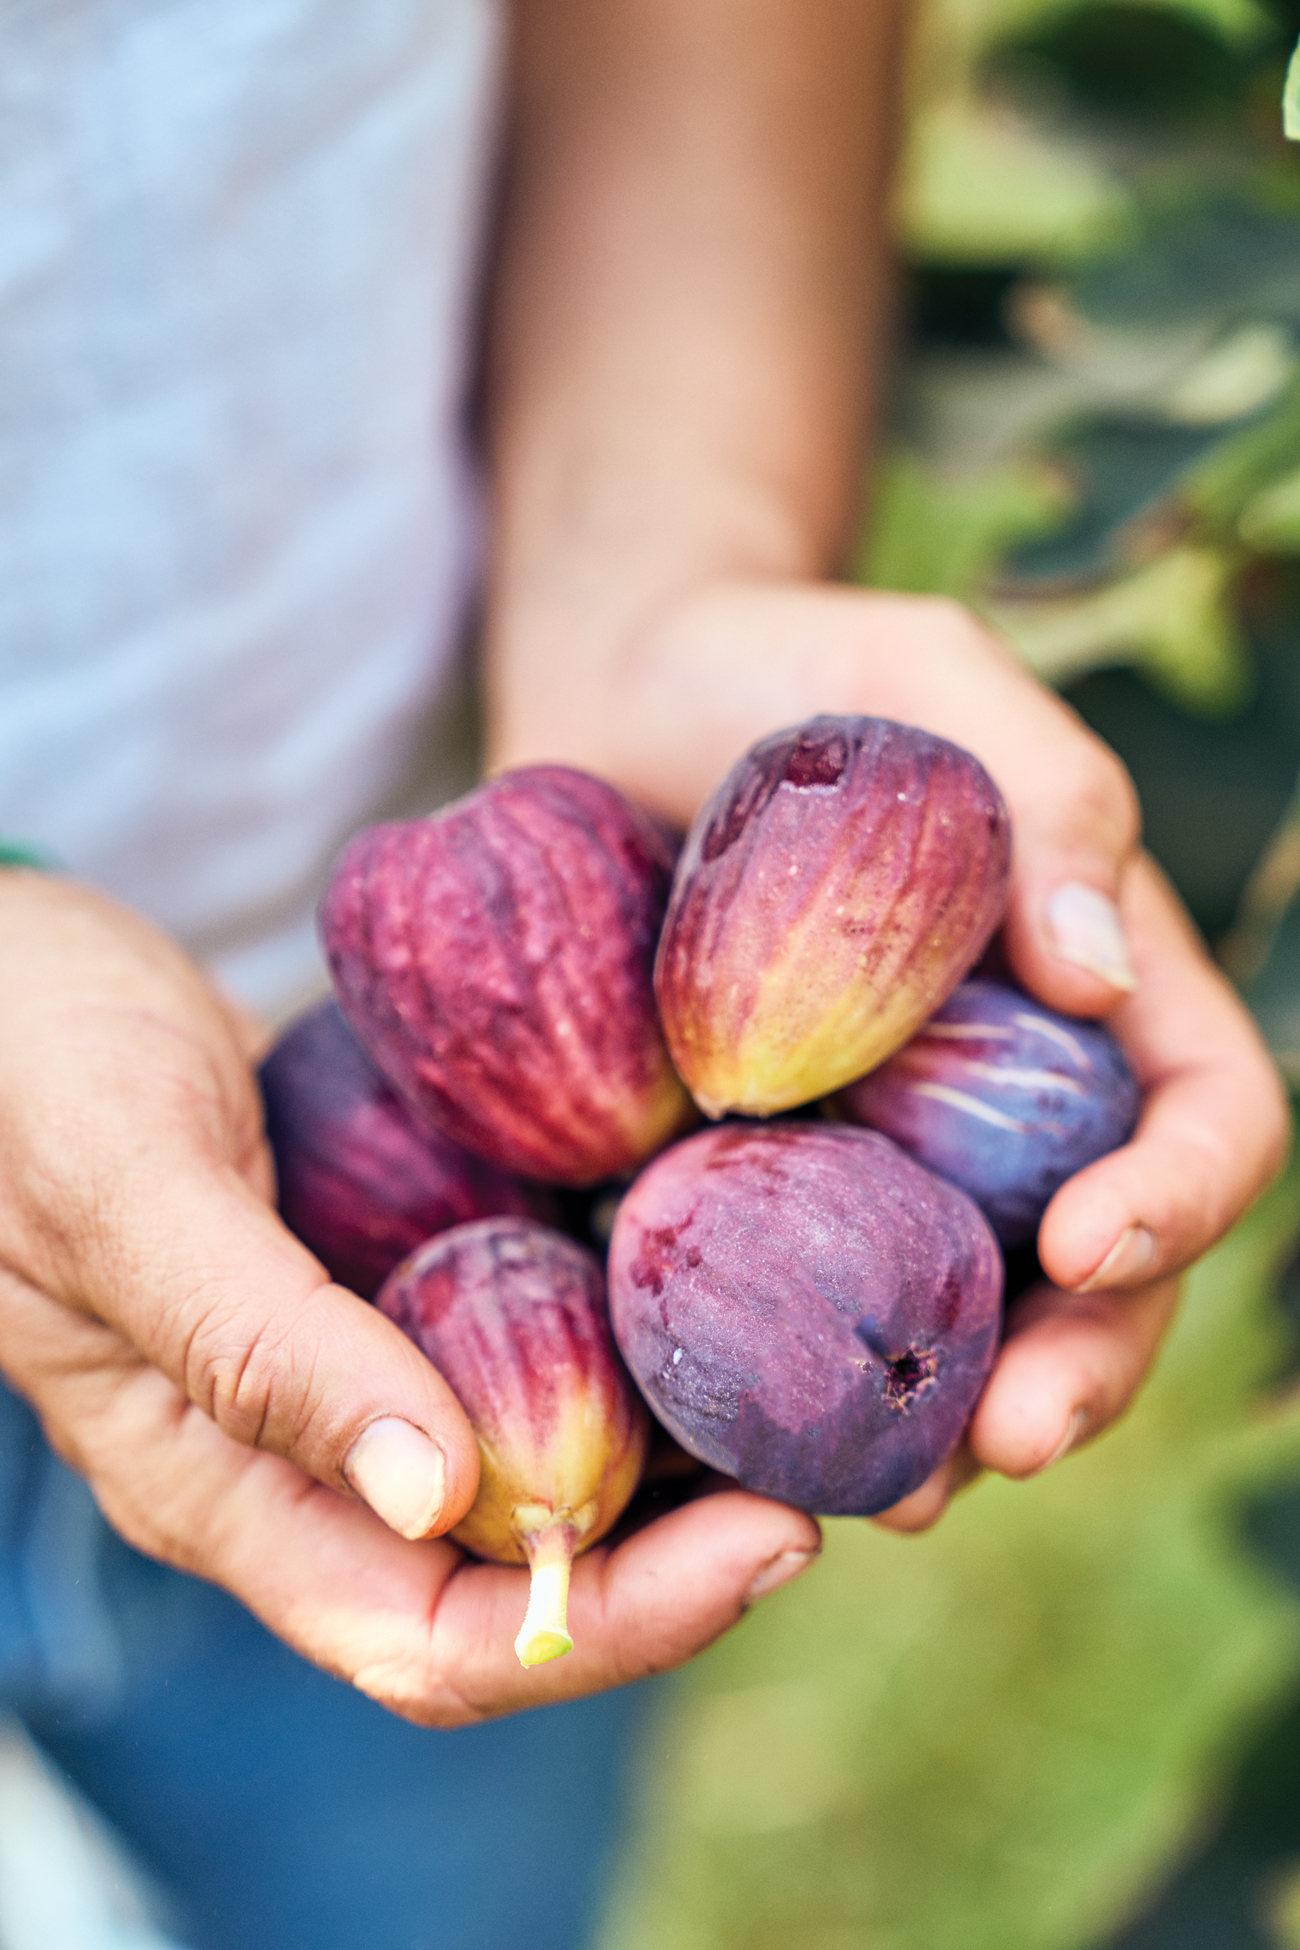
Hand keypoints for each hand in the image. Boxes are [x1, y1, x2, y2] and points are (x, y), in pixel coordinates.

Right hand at [0, 871, 818, 1721]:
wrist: (0, 963)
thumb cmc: (24, 1066)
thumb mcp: (126, 1192)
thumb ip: (257, 1344)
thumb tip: (435, 1495)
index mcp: (223, 1484)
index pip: (435, 1638)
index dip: (613, 1620)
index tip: (772, 1537)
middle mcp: (309, 1449)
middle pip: (521, 1574)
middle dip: (682, 1550)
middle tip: (835, 1465)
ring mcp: (360, 1352)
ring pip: (542, 1455)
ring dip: (676, 1440)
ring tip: (812, 1379)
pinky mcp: (396, 1259)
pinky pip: (529, 1324)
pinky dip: (630, 1316)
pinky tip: (726, 1255)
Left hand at [488, 575, 1289, 1523]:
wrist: (612, 700)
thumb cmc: (783, 664)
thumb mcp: (924, 669)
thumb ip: (1042, 790)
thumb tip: (1103, 973)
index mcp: (1095, 990)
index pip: (1204, 1113)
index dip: (1183, 1197)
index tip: (1093, 1243)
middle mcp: (1010, 1100)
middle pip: (1100, 1272)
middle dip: (1078, 1370)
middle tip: (1005, 1444)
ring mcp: (887, 1155)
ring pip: (957, 1324)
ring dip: (944, 1422)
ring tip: (885, 1492)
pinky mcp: (760, 1186)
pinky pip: (794, 1306)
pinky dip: (789, 1386)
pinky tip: (742, 1445)